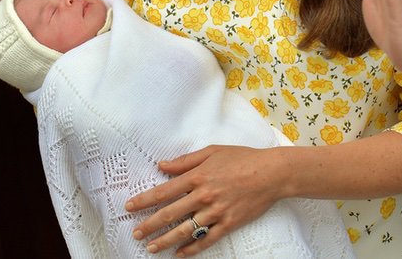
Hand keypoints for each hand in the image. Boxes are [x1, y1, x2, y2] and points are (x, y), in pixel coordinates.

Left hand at [126, 145, 287, 255]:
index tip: (129, 206)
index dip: (144, 200)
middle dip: (149, 224)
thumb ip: (185, 161)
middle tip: (135, 233)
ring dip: (165, 240)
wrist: (272, 173)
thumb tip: (162, 165)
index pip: (164, 191)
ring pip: (185, 230)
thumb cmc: (243, 158)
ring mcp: (217, 212)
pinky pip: (206, 240)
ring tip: (151, 247)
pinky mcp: (229, 223)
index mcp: (198, 176)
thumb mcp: (213, 151)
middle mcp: (204, 195)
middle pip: (170, 214)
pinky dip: (192, 249)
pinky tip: (180, 254)